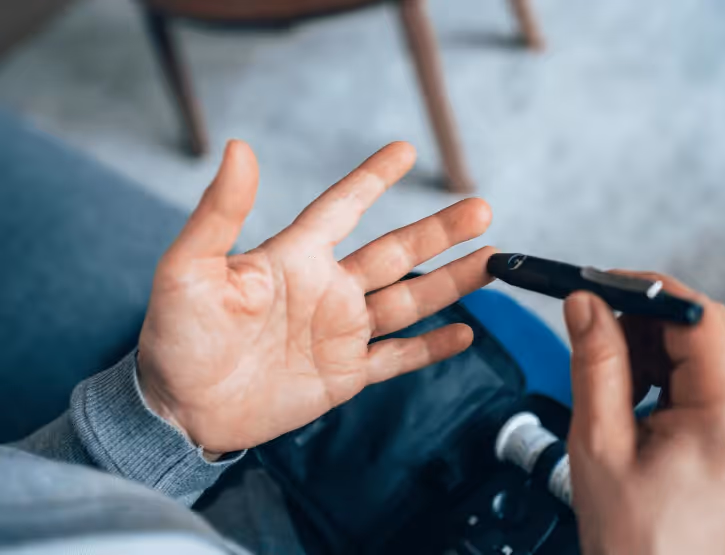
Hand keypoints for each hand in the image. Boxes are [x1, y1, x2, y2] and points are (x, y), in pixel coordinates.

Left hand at [137, 141, 493, 454]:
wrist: (181, 409)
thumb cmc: (177, 336)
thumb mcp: (188, 269)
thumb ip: (220, 213)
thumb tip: (237, 148)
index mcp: (294, 259)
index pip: (342, 208)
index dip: (373, 179)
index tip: (404, 150)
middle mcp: (326, 290)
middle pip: (395, 253)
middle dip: (438, 231)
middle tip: (481, 210)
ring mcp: (339, 333)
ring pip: (408, 301)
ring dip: (450, 282)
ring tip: (491, 261)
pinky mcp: (344, 375)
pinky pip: (397, 357)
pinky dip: (431, 348)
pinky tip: (464, 332)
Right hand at [564, 275, 724, 554]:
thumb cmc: (638, 540)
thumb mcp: (598, 443)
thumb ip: (594, 363)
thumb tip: (585, 304)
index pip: (697, 315)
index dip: (645, 290)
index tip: (598, 285)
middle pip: (703, 326)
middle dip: (643, 319)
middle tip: (593, 332)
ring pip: (700, 349)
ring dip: (650, 347)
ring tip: (611, 383)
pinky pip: (702, 378)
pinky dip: (662, 373)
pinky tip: (632, 399)